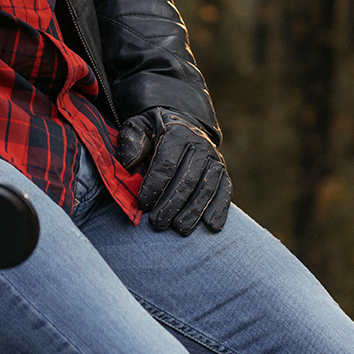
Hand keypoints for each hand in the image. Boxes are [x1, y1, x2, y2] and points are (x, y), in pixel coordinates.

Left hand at [116, 106, 232, 235]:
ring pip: (206, 188)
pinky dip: (219, 209)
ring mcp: (214, 159)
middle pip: (187, 179)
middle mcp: (199, 145)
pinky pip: (225, 191)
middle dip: (171, 204)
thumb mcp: (137, 127)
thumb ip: (131, 142)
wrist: (182, 124)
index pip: (166, 163)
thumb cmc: (153, 131)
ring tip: (180, 229)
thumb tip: (128, 164)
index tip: (142, 204)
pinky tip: (211, 226)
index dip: (154, 186)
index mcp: (176, 134)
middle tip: (157, 223)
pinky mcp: (223, 172)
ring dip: (193, 211)